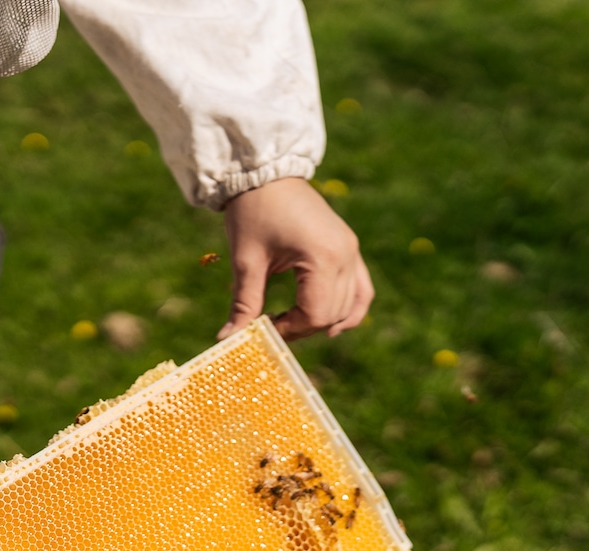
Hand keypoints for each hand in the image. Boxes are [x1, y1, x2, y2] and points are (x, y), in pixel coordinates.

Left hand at [219, 176, 373, 339]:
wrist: (266, 173)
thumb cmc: (253, 211)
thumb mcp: (246, 260)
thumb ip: (244, 302)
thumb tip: (226, 339)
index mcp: (323, 257)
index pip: (316, 314)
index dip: (290, 330)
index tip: (263, 329)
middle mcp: (345, 255)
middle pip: (332, 313)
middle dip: (302, 327)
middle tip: (271, 328)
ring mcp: (351, 250)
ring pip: (348, 306)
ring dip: (322, 321)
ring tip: (292, 324)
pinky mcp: (349, 247)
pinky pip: (361, 289)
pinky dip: (350, 309)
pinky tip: (332, 326)